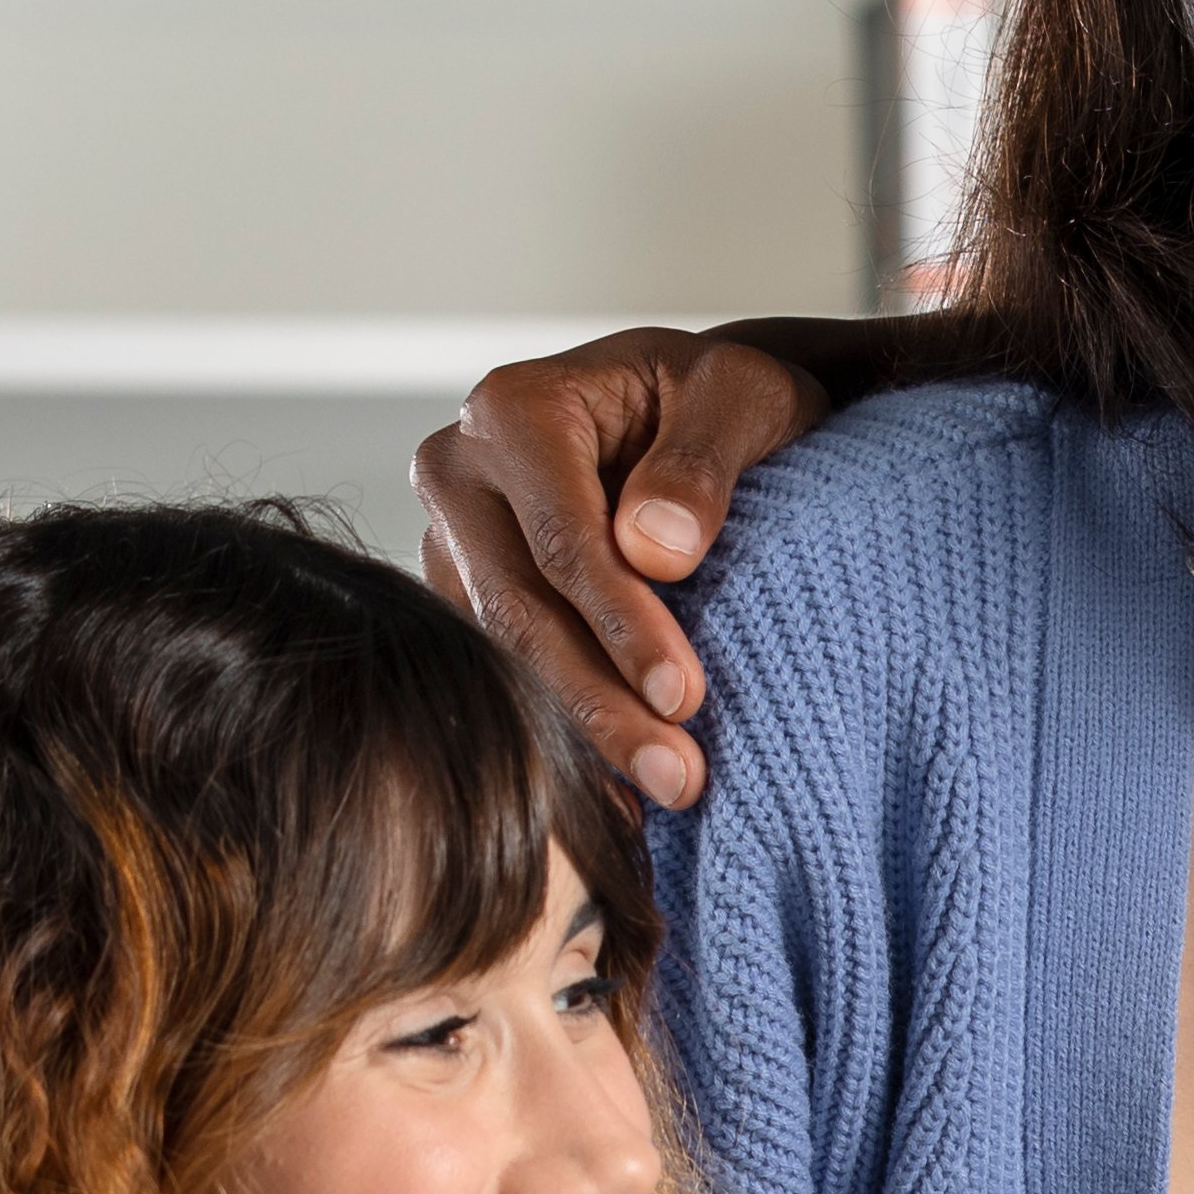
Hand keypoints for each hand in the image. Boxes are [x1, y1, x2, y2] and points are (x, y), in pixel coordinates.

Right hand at [408, 327, 831, 806]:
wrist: (692, 410)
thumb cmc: (721, 399)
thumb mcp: (745, 396)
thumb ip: (703, 461)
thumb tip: (656, 549)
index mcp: (512, 409)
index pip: (563, 539)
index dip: (622, 626)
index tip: (685, 698)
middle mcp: (457, 472)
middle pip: (519, 609)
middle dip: (600, 704)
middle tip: (680, 777)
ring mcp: (449, 540)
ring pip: (502, 657)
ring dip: (581, 736)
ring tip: (663, 795)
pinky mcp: (462, 595)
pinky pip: (504, 674)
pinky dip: (564, 734)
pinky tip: (621, 797)